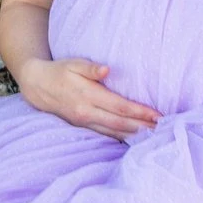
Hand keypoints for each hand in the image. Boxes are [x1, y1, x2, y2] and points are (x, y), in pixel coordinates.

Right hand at [13, 56, 159, 139]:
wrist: (37, 87)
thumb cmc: (59, 71)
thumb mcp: (73, 63)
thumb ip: (90, 67)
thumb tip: (107, 69)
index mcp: (88, 96)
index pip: (120, 107)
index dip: (140, 112)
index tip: (158, 114)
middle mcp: (87, 113)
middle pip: (121, 123)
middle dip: (143, 127)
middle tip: (164, 129)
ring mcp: (85, 123)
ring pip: (114, 132)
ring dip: (135, 135)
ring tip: (155, 136)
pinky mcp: (83, 127)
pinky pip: (106, 135)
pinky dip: (122, 137)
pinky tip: (135, 138)